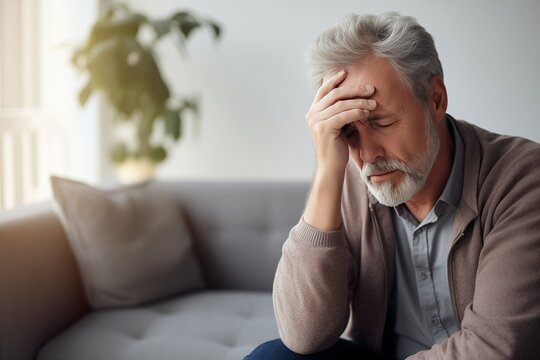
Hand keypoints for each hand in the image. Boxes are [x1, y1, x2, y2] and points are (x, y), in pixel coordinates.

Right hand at [302, 70, 375, 229]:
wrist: (330, 168)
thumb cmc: (336, 148)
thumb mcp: (337, 126)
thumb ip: (338, 112)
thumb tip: (351, 97)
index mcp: (312, 113)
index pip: (323, 91)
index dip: (334, 80)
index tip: (346, 72)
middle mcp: (312, 115)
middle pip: (334, 94)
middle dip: (354, 89)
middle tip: (370, 88)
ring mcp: (316, 121)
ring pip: (341, 104)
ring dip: (360, 101)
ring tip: (373, 102)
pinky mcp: (324, 128)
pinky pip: (344, 115)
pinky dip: (357, 111)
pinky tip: (367, 112)